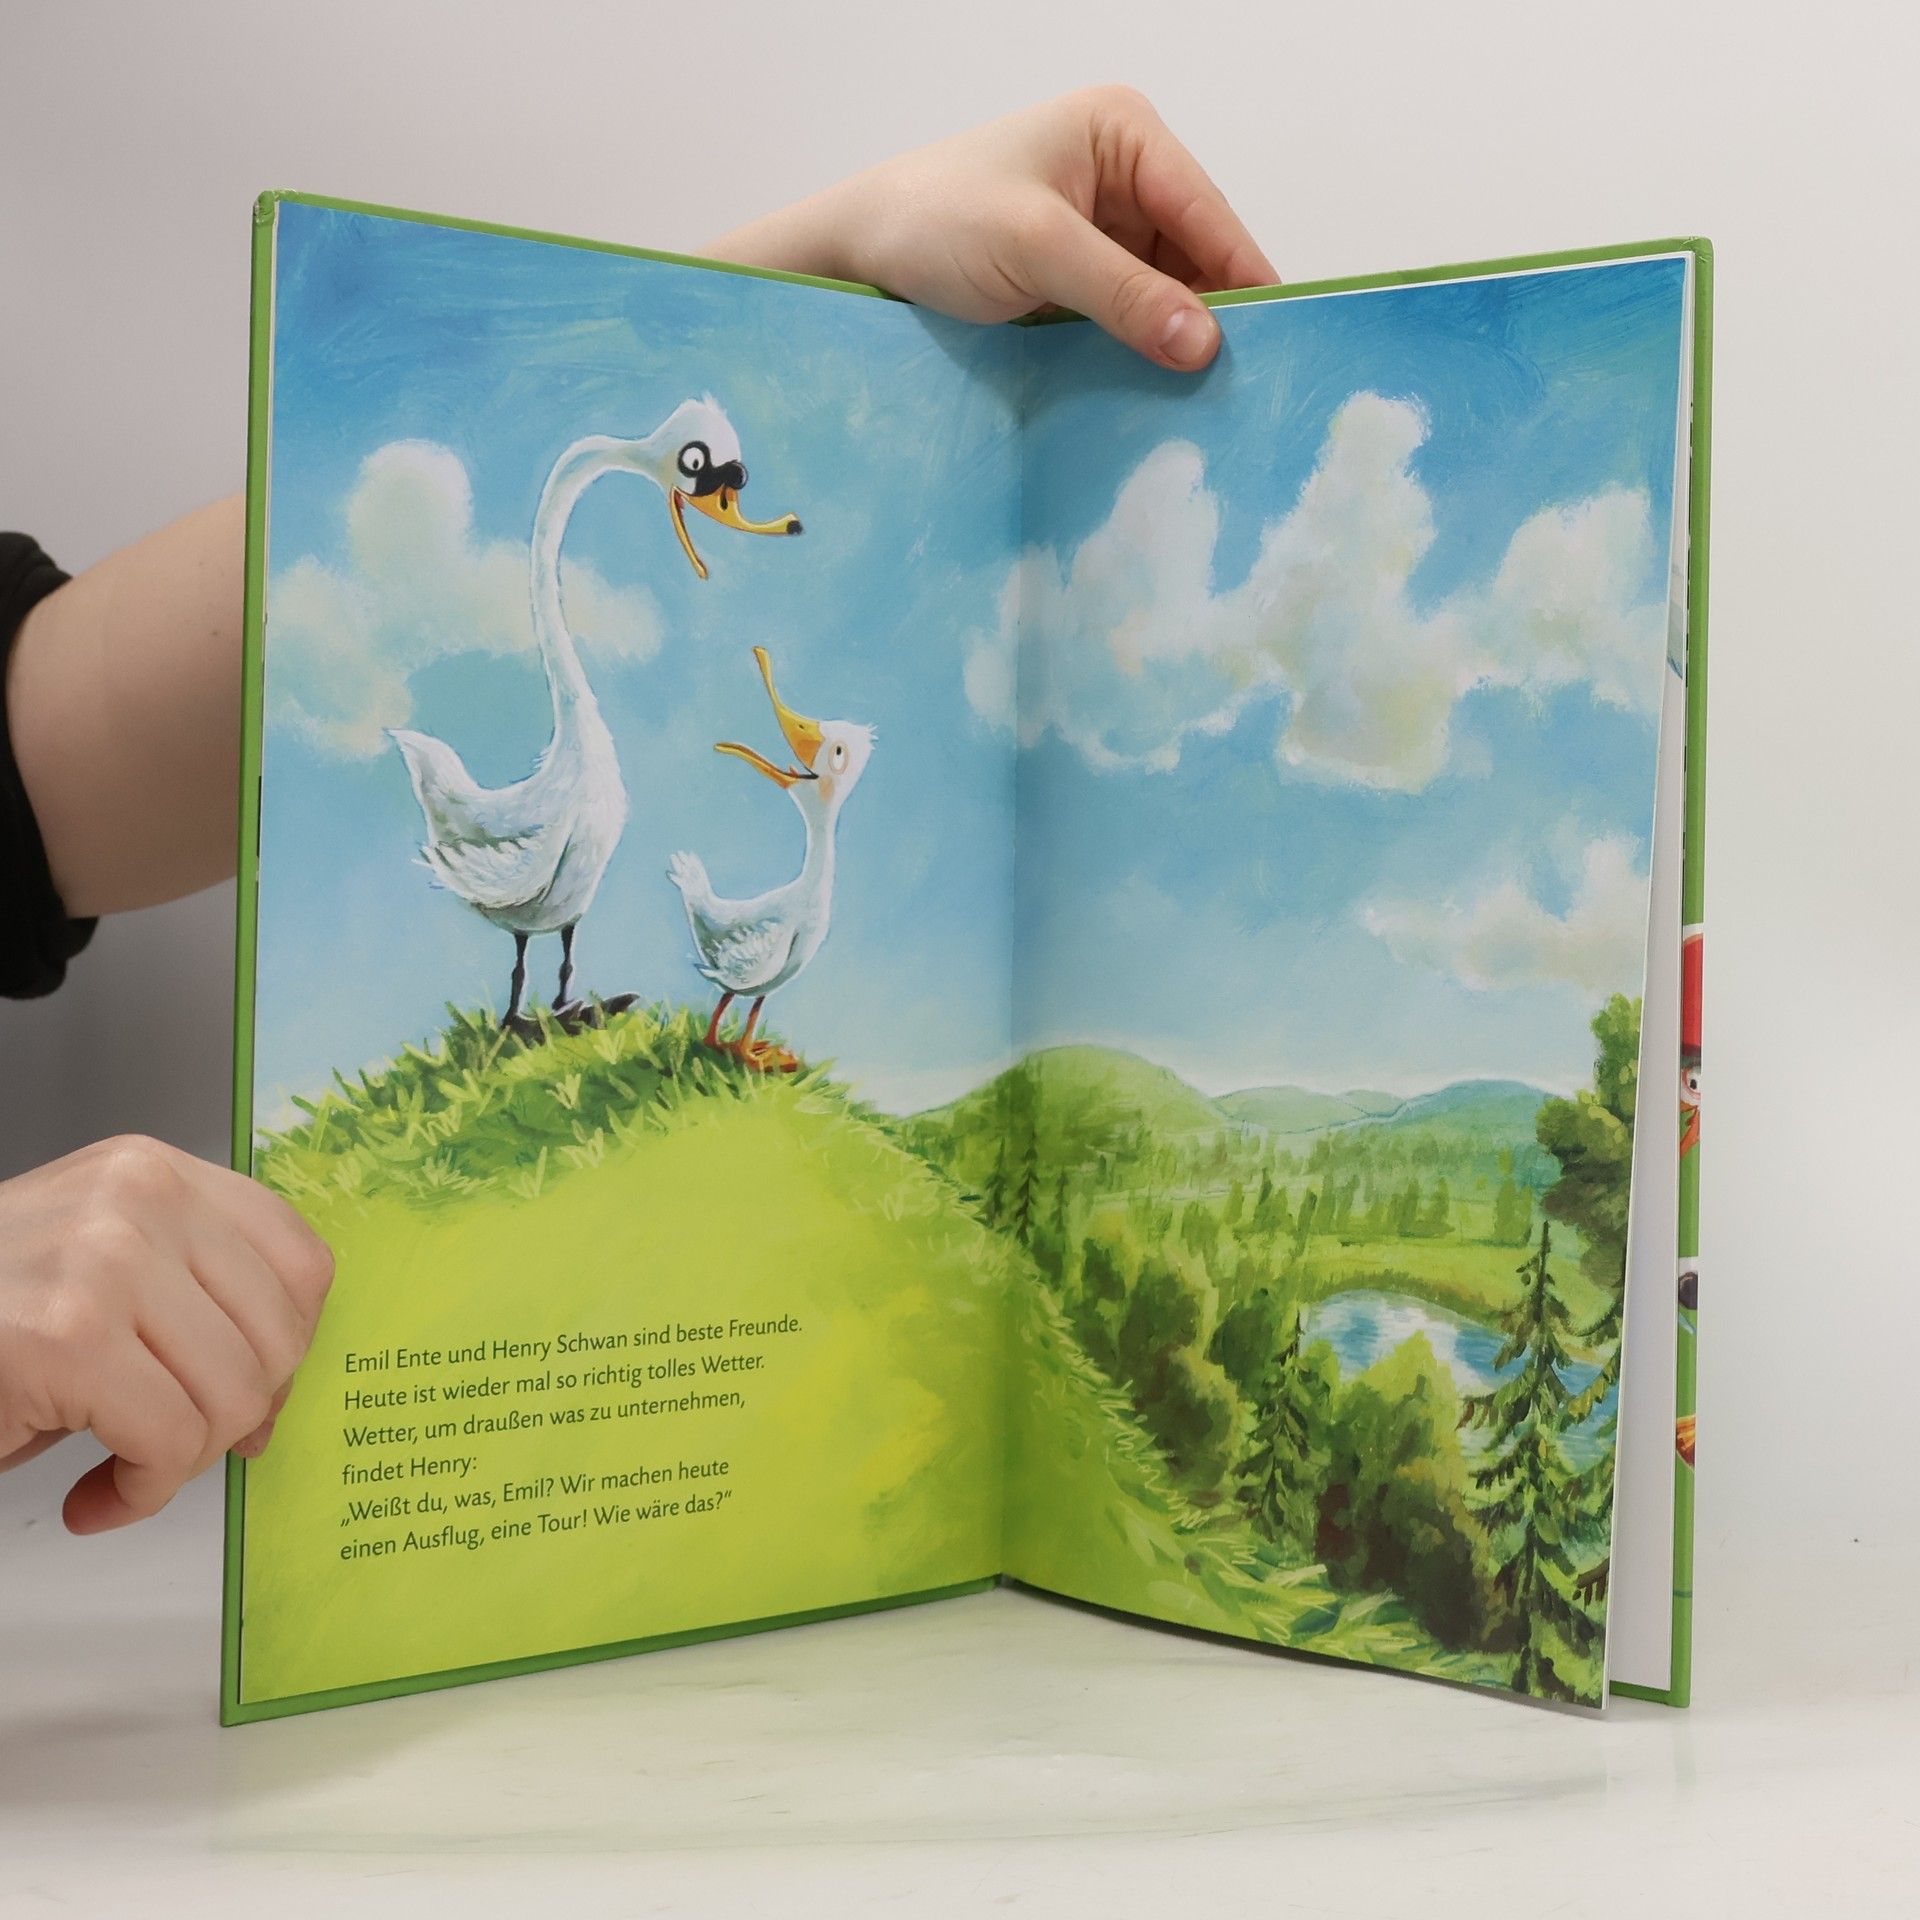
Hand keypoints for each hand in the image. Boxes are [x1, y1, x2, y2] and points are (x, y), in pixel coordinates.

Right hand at [0, 1136, 333, 1532]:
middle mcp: (141, 1199)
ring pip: (234, 1395)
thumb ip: (196, 1310)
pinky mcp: (67, 1338)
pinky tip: (98, 1497)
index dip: (290, 1348)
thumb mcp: (105, 1276)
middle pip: (278, 1336)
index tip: (248, 1391)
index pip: (302, 1261)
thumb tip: (270, 1411)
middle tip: (175, 1445)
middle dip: (236, 1418)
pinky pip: (169, 1441)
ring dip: (184, 1463)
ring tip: (129, 1469)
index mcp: (157, 1174)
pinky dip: (142, 1492)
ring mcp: (105, 1262)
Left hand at [711, 86, 1276, 371]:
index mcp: (1124, 133)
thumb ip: (1123, 294)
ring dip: (1177, 347)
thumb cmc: (933, 222)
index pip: (1208, 212)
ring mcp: (1100, 231)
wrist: (852, 255)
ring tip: (1206, 409)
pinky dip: (1142, 357)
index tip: (1281, 348)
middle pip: (1195, 257)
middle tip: (1243, 395)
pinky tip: (1158, 399)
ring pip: (1166, 296)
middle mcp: (1122, 175)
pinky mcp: (1076, 282)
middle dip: (1213, 319)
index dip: (1244, 280)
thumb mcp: (1035, 248)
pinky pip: (1129, 320)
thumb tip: (1206, 344)